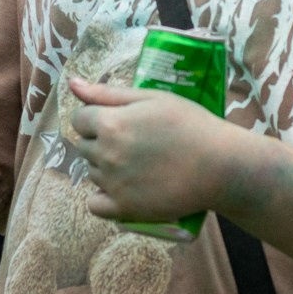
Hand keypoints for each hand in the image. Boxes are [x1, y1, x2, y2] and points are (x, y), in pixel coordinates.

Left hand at [66, 79, 248, 222]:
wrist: (220, 165)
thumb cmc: (191, 124)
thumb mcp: (152, 97)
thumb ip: (107, 92)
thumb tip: (72, 84)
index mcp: (110, 123)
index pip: (80, 119)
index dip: (97, 117)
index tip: (121, 120)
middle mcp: (106, 154)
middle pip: (83, 146)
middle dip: (100, 141)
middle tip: (134, 141)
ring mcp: (113, 184)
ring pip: (92, 172)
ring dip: (105, 167)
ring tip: (139, 163)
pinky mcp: (124, 209)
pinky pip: (94, 205)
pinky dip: (103, 198)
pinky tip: (123, 189)